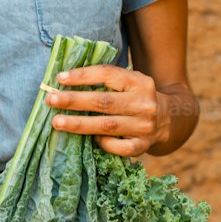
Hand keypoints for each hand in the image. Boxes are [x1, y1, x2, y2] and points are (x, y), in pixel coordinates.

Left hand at [45, 64, 169, 156]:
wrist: (169, 119)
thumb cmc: (136, 98)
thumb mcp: (129, 82)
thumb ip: (106, 81)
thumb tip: (65, 82)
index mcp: (138, 81)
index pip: (108, 74)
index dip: (83, 76)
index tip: (60, 78)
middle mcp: (143, 103)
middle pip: (104, 102)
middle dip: (74, 101)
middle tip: (51, 100)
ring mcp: (144, 126)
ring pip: (107, 126)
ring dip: (79, 124)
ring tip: (57, 122)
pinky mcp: (143, 146)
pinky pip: (119, 147)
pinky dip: (103, 143)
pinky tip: (91, 140)